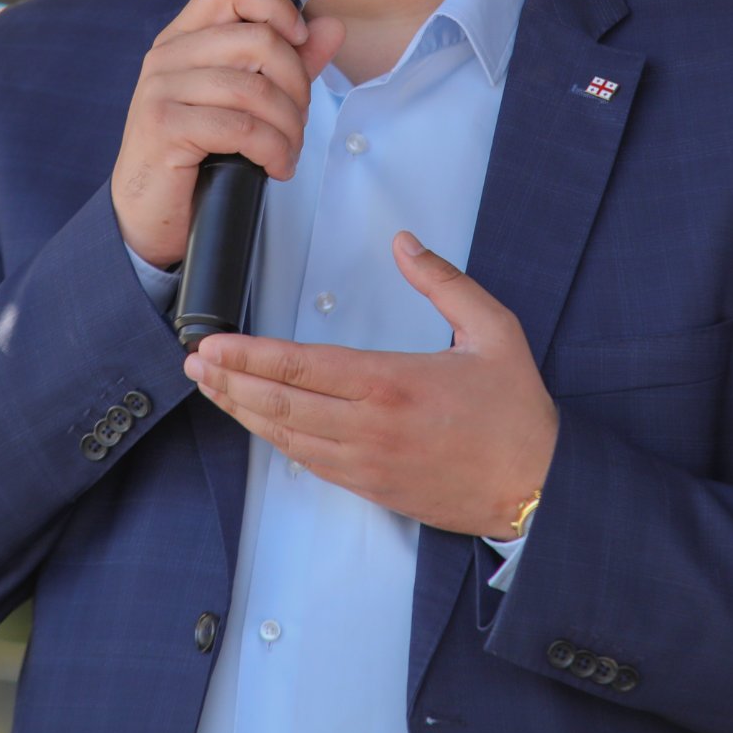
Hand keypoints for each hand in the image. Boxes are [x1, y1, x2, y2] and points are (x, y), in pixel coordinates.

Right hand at [112, 0, 343, 268]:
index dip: (277, 8)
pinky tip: (275, 167)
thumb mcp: (245, 102)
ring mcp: (161, 89)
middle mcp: (167, 55)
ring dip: (288, 127)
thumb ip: (287, 61)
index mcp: (184, 38)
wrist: (148, 215)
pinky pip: (241, 128)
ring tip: (288, 151)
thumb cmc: (197, 155)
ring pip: (256, 89)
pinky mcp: (164, 126)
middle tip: (296, 121)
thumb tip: (331, 27)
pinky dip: (272, 150)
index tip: (300, 41)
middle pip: (258, 40)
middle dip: (296, 85)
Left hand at [185, 231, 557, 537]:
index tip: (213, 343)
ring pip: (286, 438)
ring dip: (242, 412)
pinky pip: (309, 463)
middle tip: (194, 363)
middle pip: (280, 404)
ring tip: (211, 388)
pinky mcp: (370, 488)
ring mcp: (366, 463)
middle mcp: (370, 428)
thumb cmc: (517, 412)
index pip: (301, 368)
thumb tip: (404, 243)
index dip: (249, 355)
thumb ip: (444, 282)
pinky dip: (275, 440)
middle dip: (229, 381)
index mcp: (392, 383)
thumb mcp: (493, 330)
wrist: (539, 489)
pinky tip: (257, 422)